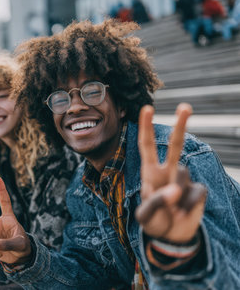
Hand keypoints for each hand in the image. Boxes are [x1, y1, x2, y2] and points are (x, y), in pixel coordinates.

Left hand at [136, 103, 206, 242]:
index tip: (146, 109)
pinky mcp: (198, 191)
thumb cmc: (154, 222)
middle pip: (175, 145)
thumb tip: (175, 189)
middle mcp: (168, 172)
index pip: (147, 146)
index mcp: (150, 173)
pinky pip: (195, 193)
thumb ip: (156, 202)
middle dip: (181, 125)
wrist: (171, 238)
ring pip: (183, 176)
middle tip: (185, 106)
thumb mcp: (145, 216)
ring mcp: (184, 180)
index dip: (146, 127)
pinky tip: (182, 213)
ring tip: (170, 210)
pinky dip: (188, 207)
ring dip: (176, 195)